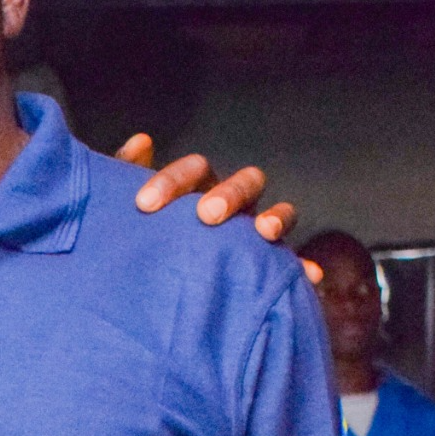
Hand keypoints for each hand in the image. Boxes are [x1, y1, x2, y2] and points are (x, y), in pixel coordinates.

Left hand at [118, 135, 315, 277]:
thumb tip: (141, 142)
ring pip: (280, 214)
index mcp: (199, 189)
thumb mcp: (130, 211)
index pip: (193, 171)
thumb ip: (124, 175)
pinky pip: (295, 265)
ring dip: (277, 218)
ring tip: (267, 232)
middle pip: (244, 184)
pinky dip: (304, 267)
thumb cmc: (147, 240)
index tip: (144, 204)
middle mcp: (234, 205)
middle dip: (229, 194)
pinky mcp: (272, 265)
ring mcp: (256, 232)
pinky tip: (310, 275)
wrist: (157, 293)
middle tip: (207, 215)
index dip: (172, 181)